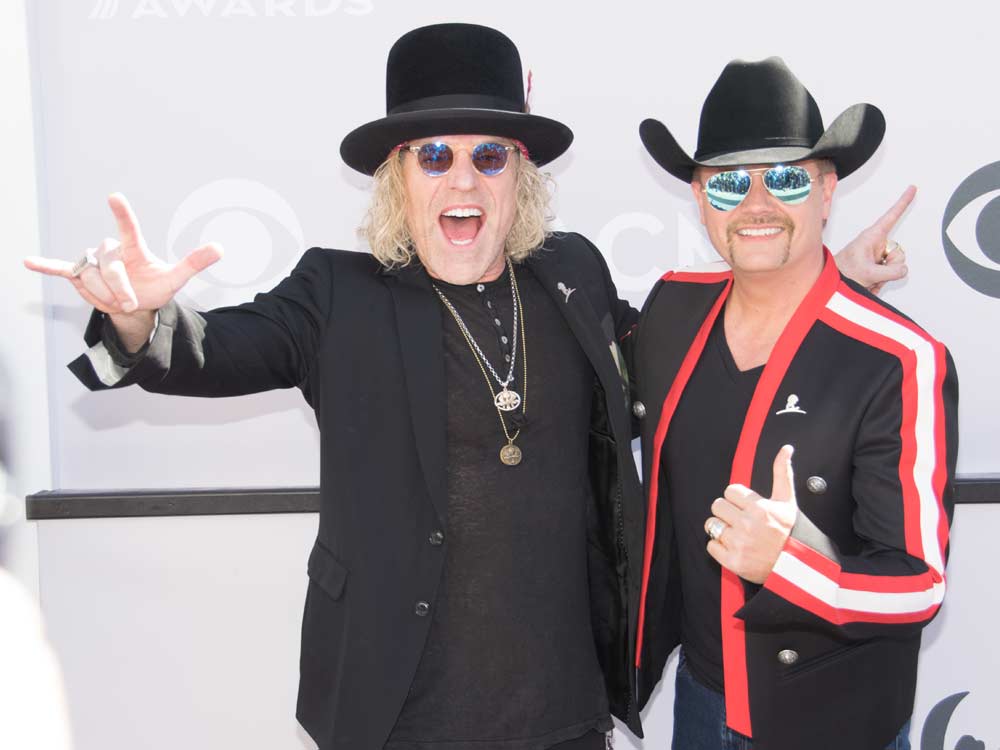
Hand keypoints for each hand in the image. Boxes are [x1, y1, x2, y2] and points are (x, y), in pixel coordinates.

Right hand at [24, 193, 222, 314]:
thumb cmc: (155, 286)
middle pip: (110, 269)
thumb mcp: (176, 278)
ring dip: (105, 297)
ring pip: (92, 279)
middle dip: (120, 291)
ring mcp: (94, 262)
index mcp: (134, 249)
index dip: (123, 214)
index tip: (115, 197)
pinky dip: (46, 267)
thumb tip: (221, 248)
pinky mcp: (79, 274)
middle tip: (130, 302)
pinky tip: (28, 262)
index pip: (129, 229)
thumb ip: (195, 262)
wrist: (135, 305)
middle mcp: (111, 251)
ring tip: (116, 300)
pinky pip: (62, 269)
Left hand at [705, 445, 797, 583]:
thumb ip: (782, 472)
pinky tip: (735, 548)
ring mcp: (739, 543)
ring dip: (721, 529)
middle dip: (727, 512)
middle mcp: (748, 524)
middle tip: (740, 521)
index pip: (730, 491)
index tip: (747, 507)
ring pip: (711, 525)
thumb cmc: (791, 531)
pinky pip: (710, 546)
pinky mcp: (733, 561)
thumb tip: (786, 448)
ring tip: (738, 534)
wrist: (797, 568)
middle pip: (717, 506)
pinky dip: (719, 547)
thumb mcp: (788, 501)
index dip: (738, 499)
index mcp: (760, 508)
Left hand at [833, 186, 913, 293]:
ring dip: (883, 277)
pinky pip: (889, 274)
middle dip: (890, 267)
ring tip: (866, 278)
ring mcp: (878, 256)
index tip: (912, 188)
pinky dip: (880, 282)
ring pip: (895, 267)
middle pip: (898, 254)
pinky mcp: (877, 266)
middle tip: (873, 273)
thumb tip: (903, 269)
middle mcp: (877, 244)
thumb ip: (889, 272)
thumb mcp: (867, 272)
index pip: (892, 216)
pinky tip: (868, 282)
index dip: (903, 202)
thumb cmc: (842, 271)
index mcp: (872, 236)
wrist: (831, 282)